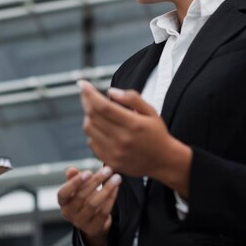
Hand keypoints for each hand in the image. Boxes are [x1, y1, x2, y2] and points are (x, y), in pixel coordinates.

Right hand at [57, 165, 120, 245]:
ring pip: (93, 204)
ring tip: (116, 178)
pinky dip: (111, 198)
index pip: (63, 192)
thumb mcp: (77, 188)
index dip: (75, 182)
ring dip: (106, 189)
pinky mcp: (93, 227)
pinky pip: (103, 211)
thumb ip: (73, 178)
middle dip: (96, 181)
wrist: (92, 222)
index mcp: (63, 202)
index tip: (89, 172)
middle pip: (81, 196)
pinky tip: (116, 188)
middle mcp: (68, 213)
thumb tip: (71, 170)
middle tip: (108, 170)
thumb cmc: (83, 200)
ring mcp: (80, 222)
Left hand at [79, 80, 191, 196]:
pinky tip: (101, 128)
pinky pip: (91, 143)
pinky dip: (92, 132)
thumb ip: (132, 98)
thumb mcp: (150, 111)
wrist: (164, 161)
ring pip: (89, 129)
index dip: (89, 93)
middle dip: (86, 101)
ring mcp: (115, 152)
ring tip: (97, 112)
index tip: (82, 83)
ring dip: (88, 116)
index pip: (103, 106)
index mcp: (133, 124)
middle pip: (93, 116)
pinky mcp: (110, 161)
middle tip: (86, 94)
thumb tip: (110, 91)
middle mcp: (122, 139)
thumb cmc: (157, 133)